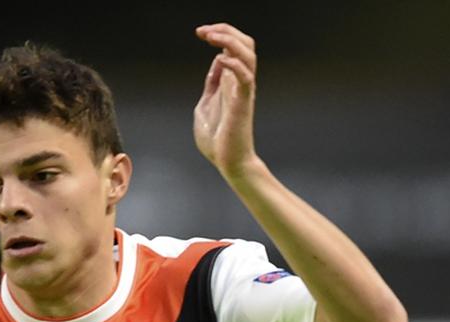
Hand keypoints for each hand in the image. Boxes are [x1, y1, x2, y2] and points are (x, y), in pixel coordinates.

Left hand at [193, 23, 258, 178]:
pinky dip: (234, 63)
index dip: (219, 35)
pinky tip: (220, 59)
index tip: (201, 31)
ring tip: (210, 36)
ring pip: (248, 54)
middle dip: (225, 31)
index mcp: (231, 82)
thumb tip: (216, 64)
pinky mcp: (244, 102)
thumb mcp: (205, 106)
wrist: (228, 162)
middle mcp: (240, 82)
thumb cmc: (217, 141)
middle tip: (204, 31)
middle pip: (244, 44)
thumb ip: (211, 85)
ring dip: (229, 41)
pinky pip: (246, 76)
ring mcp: (243, 91)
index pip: (233, 48)